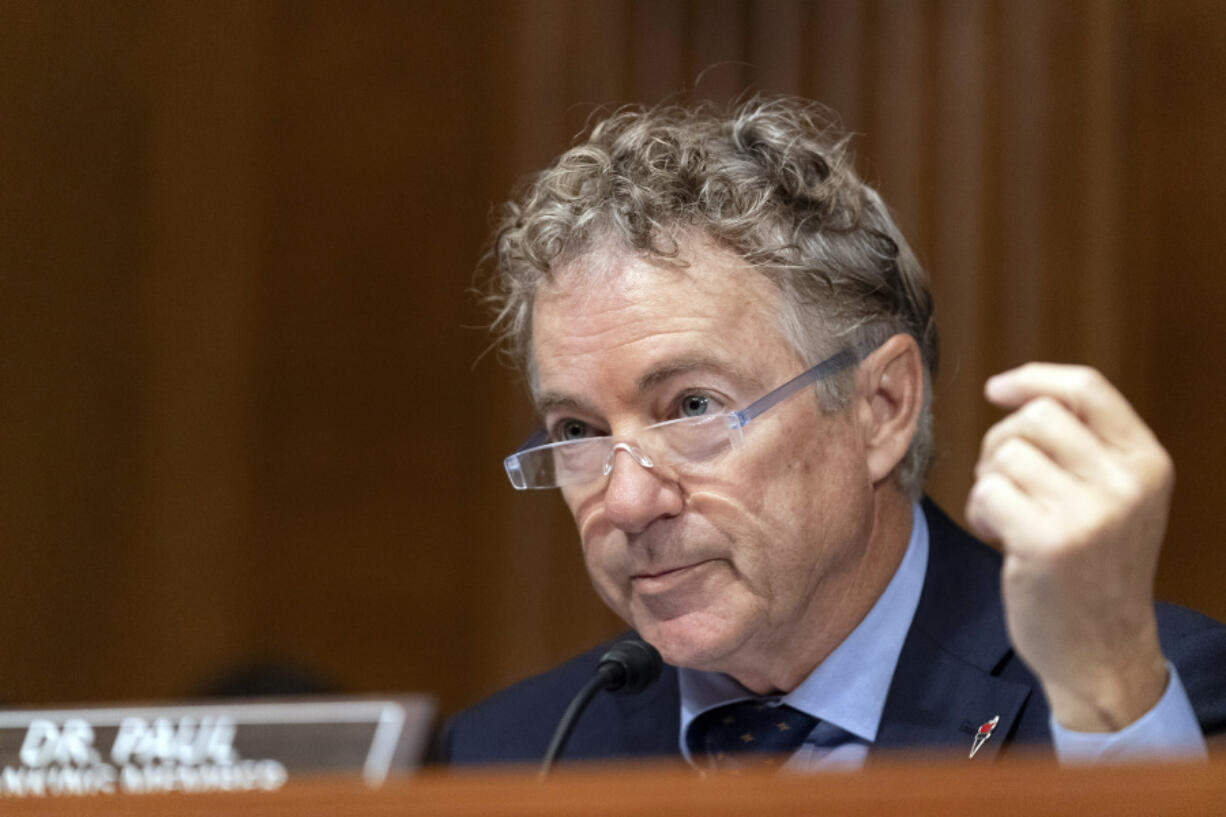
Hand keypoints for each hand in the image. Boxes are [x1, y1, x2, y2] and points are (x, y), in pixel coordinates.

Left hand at [966, 363, 1172, 731]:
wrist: (1102, 651)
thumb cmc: (1094, 568)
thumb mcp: (1115, 499)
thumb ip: (1085, 446)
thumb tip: (1015, 391)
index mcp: (1147, 463)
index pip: (1088, 387)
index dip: (1035, 378)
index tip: (997, 389)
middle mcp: (1125, 483)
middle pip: (1035, 416)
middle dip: (1002, 442)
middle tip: (1006, 483)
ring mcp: (1090, 513)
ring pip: (1005, 454)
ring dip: (990, 483)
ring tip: (1009, 518)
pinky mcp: (1048, 542)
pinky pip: (987, 491)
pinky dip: (980, 511)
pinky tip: (1001, 539)